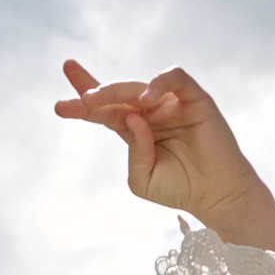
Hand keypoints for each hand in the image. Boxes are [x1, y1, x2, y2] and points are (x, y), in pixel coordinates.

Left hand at [54, 61, 274, 254]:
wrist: (216, 194)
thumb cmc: (179, 188)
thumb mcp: (142, 179)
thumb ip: (133, 153)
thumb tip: (133, 117)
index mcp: (134, 129)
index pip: (104, 109)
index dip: (83, 100)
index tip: (58, 105)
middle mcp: (150, 111)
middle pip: (116, 94)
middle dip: (92, 93)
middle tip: (76, 101)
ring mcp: (171, 103)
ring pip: (139, 86)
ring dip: (115, 91)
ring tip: (96, 100)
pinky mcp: (195, 98)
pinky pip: (175, 79)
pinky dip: (158, 84)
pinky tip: (146, 100)